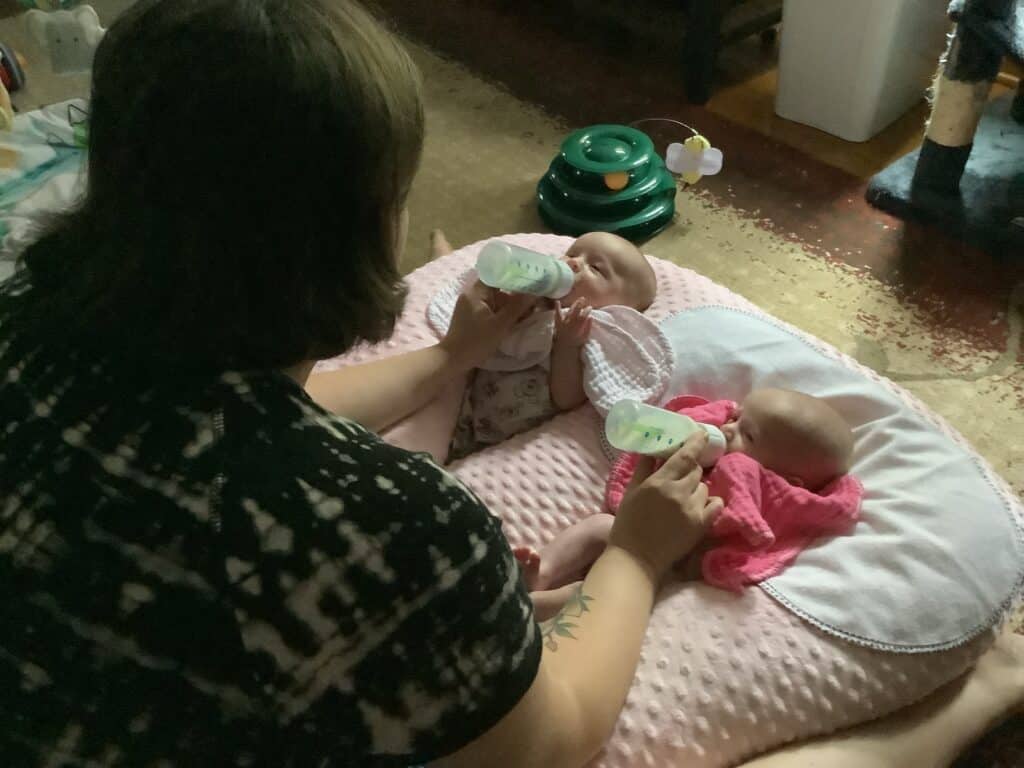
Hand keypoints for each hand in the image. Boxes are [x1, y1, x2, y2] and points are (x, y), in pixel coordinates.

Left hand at [440, 281, 536, 368]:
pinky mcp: (471, 315)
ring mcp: (470, 305)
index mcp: (476, 292)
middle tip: (532, 296)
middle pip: (497, 286)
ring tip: (527, 308)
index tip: (530, 278)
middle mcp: (471, 294)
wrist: (453, 360)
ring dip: (509, 303)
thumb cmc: (476, 341)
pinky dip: (502, 310)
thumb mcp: (500, 325)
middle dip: (514, 292)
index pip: (496, 273)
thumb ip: (517, 307)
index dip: (513, 274)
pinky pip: (490, 307)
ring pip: (494, 298)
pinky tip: (514, 317)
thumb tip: (534, 292)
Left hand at [553, 298, 591, 347]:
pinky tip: (557, 301)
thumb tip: (591, 317)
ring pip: (569, 311)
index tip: (590, 307)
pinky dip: (557, 308)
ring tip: (577, 299)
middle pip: (576, 311)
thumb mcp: (585, 337)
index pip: (584, 316)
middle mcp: (571, 323)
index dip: (587, 310)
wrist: (564, 348)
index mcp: (578, 327)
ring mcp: (564, 323)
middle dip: (580, 303)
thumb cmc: (575, 343)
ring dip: (573, 304)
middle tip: (583, 299)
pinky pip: (557, 314)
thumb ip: (588, 327)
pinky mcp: (558, 323)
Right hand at [608, 432, 722, 582]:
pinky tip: (699, 506)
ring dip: (697, 487)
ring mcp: (692, 509)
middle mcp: (678, 492)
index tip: (703, 433)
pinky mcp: (701, 525)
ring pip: (704, 487)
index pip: (685, 455)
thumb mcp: (631, 492)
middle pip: (696, 470)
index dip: (696, 441)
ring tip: (684, 496)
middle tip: (681, 476)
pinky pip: (716, 504)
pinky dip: (710, 502)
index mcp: (659, 482)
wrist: (636, 558)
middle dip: (691, 468)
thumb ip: (643, 469)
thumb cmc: (628, 524)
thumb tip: (651, 450)